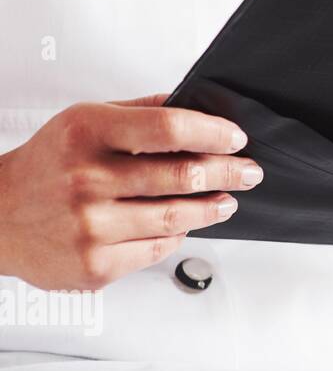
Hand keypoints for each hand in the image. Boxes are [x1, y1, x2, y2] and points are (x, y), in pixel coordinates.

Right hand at [0, 96, 262, 290]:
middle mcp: (87, 179)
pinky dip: (177, 235)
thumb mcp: (84, 122)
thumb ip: (140, 113)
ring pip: (177, 217)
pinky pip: (157, 249)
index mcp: (87, 133)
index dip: (213, 133)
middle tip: (249, 171)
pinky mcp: (95, 264)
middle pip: (182, 175)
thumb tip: (197, 106)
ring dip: (212, 208)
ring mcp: (91, 226)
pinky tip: (183, 224)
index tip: (235, 138)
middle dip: (228, 172)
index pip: (169, 128)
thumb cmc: (46, 165)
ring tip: (226, 200)